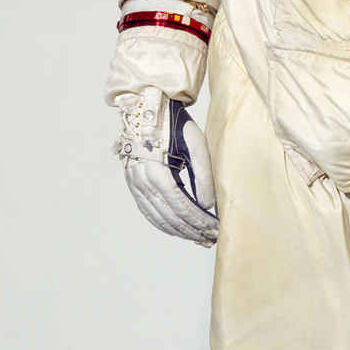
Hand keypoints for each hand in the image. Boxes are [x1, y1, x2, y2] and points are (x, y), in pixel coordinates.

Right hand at [116, 89, 218, 246]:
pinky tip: (179, 230)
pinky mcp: (133, 185)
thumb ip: (204, 175)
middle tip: (211, 239)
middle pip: (169, 216)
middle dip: (192, 231)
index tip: (215, 230)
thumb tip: (208, 205)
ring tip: (199, 239)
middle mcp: (142, 180)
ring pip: (157, 218)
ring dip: (179, 232)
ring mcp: (134, 184)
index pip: (181, 205)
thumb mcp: (196, 144)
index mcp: (157, 170)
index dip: (198, 221)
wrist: (148, 110)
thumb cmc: (175, 125)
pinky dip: (164, 225)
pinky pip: (148, 212)